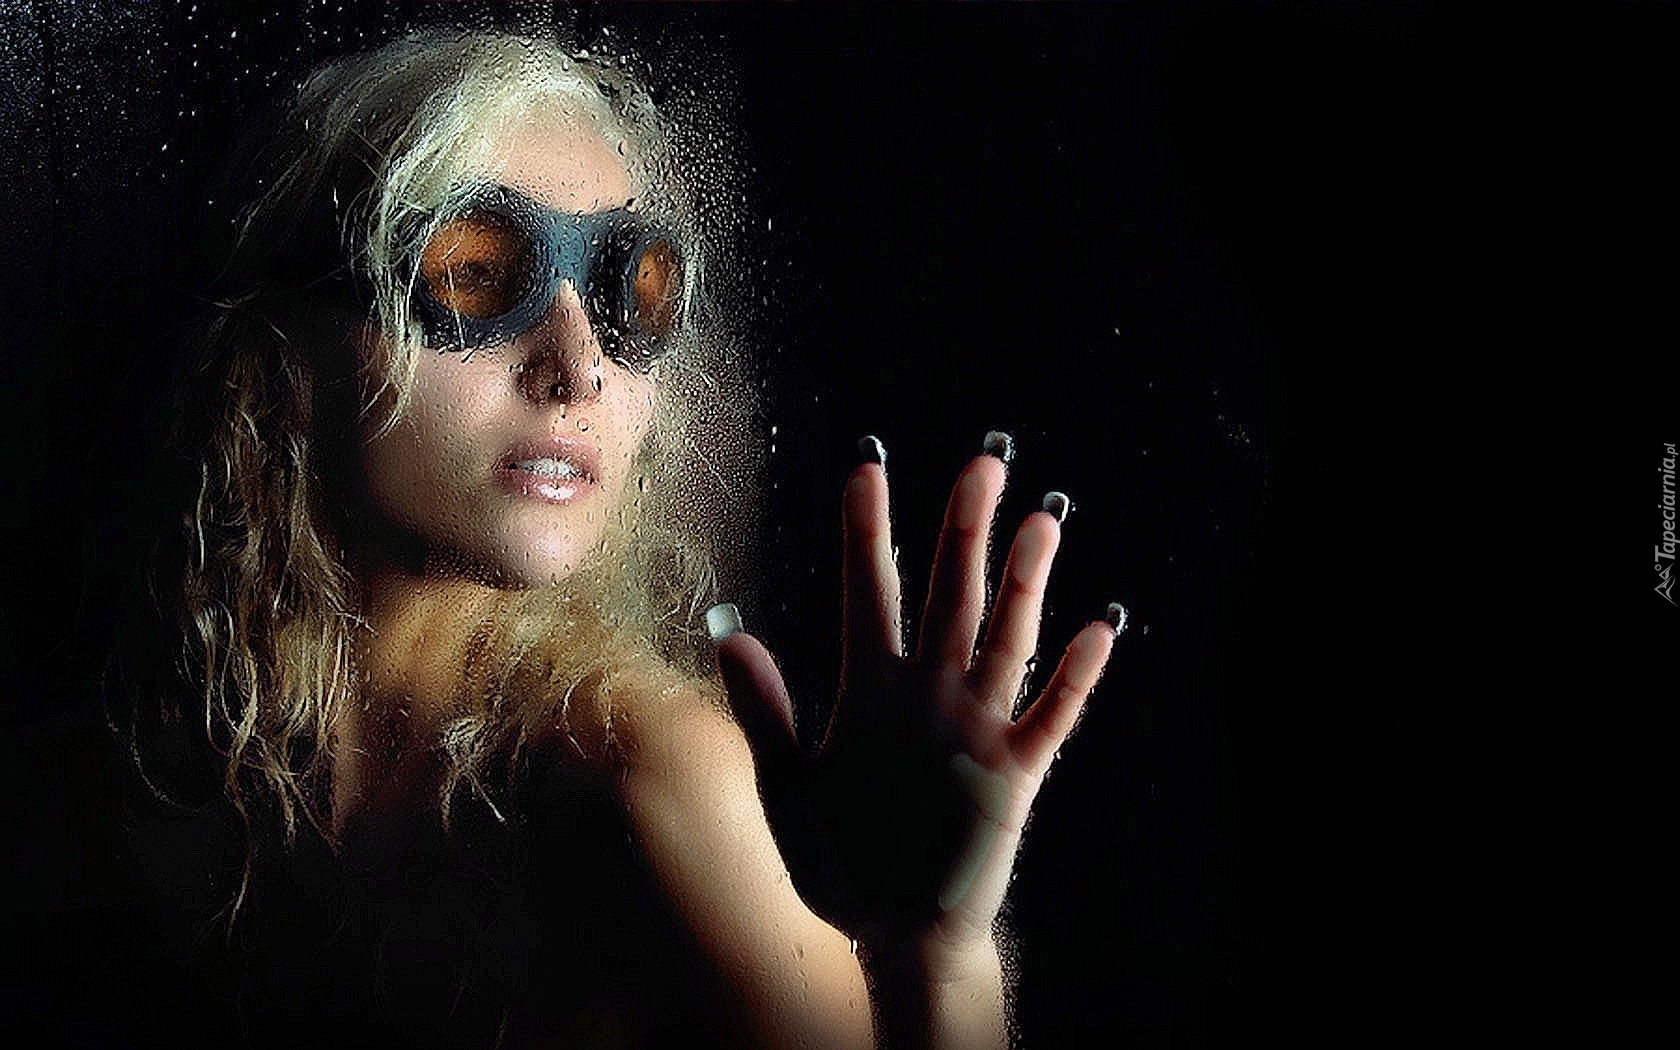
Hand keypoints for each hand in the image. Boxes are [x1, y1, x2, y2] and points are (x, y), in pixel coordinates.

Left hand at [716, 434, 1123, 974]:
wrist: (894, 935)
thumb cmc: (840, 864)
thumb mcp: (787, 788)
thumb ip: (764, 713)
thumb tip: (731, 637)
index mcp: (870, 689)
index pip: (870, 591)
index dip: (867, 530)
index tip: (865, 468)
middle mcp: (927, 693)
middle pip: (950, 595)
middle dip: (964, 530)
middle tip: (983, 464)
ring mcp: (976, 727)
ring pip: (1004, 638)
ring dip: (1024, 582)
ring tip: (1041, 520)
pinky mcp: (1014, 773)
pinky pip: (1051, 716)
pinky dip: (1074, 676)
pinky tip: (1096, 629)